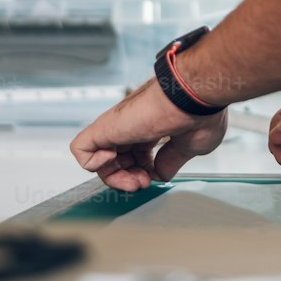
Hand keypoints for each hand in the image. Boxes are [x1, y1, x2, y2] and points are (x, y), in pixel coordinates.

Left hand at [69, 76, 228, 191]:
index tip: (154, 179)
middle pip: (116, 161)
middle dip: (127, 179)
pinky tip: (112, 160)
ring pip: (97, 159)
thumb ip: (171, 161)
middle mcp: (132, 127)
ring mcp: (118, 127)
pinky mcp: (105, 127)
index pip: (135, 156)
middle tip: (141, 183)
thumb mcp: (189, 147)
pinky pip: (81, 150)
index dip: (143, 173)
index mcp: (152, 128)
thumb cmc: (199, 113)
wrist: (194, 98)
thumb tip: (161, 173)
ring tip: (132, 179)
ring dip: (113, 178)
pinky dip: (91, 163)